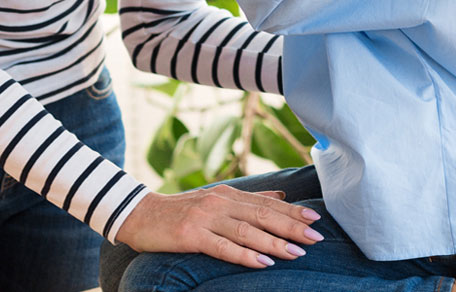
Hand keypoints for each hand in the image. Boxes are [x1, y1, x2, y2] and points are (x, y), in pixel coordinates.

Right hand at [113, 185, 321, 267]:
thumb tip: (282, 195)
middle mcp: (220, 203)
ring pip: (247, 231)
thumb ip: (248, 200)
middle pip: (262, 215)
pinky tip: (263, 262)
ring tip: (297, 252)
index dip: (293, 211)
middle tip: (315, 237)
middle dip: (291, 226)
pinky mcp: (192, 234)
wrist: (139, 214)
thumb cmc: (181, 211)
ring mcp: (206, 218)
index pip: (267, 203)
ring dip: (274, 242)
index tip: (316, 219)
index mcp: (229, 194)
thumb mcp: (216, 200)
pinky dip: (244, 254)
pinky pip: (223, 246)